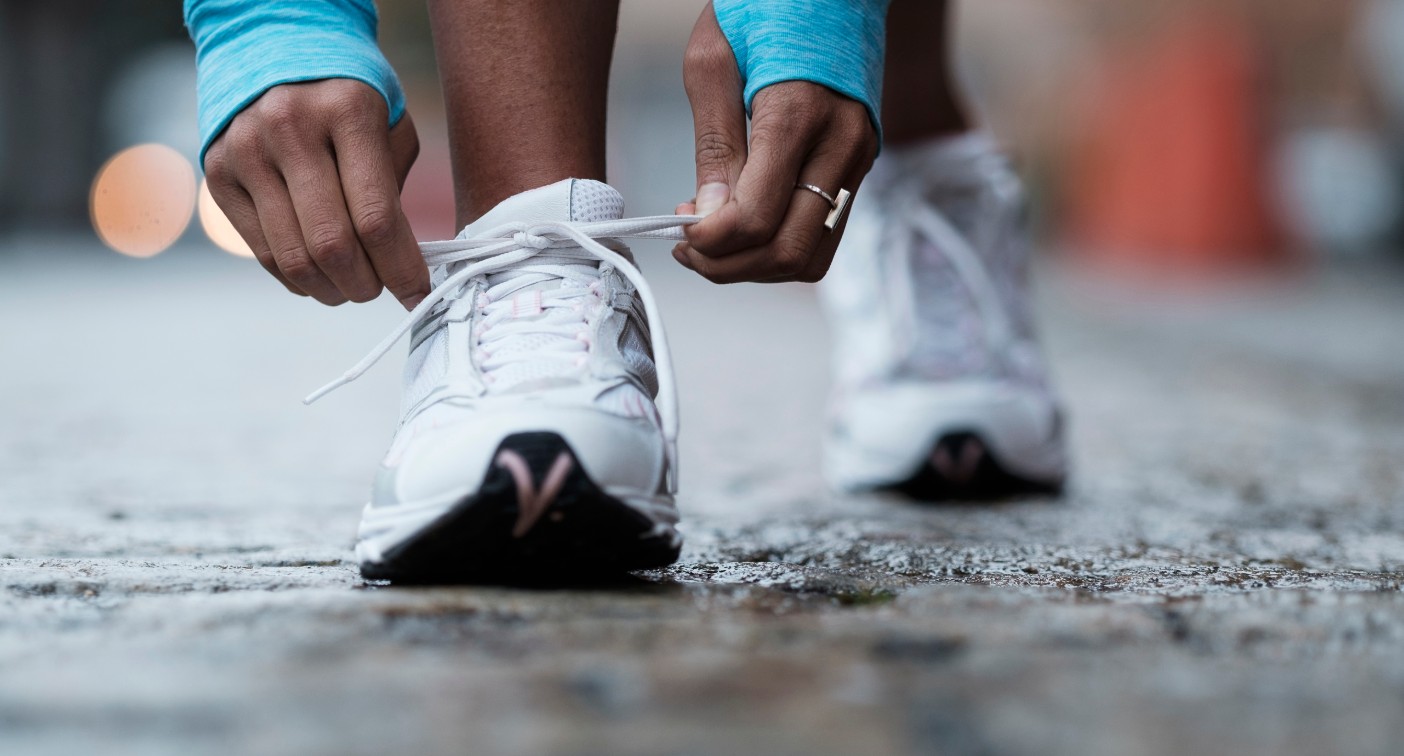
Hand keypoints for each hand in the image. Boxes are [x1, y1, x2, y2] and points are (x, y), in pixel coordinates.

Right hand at [204, 79, 429, 307]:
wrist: (274, 52)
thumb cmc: (348, 99)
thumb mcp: (389, 126)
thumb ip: (394, 190)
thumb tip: (401, 265)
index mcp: (346, 112)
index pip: (375, 216)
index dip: (401, 269)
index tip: (417, 295)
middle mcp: (289, 128)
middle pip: (332, 244)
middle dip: (365, 285)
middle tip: (381, 291)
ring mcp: (246, 151)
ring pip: (293, 257)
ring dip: (331, 290)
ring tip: (351, 288)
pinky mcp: (219, 175)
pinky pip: (262, 251)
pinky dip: (296, 278)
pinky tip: (318, 276)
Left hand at [673, 3, 878, 283]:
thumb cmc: (765, 8)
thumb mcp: (714, 61)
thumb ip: (713, 144)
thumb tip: (708, 214)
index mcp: (798, 114)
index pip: (756, 216)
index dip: (710, 241)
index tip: (680, 230)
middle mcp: (839, 146)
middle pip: (787, 251)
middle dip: (729, 266)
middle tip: (689, 248)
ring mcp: (857, 161)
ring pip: (811, 257)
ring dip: (755, 267)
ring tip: (714, 244)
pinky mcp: (859, 168)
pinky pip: (823, 236)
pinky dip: (779, 249)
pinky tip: (745, 230)